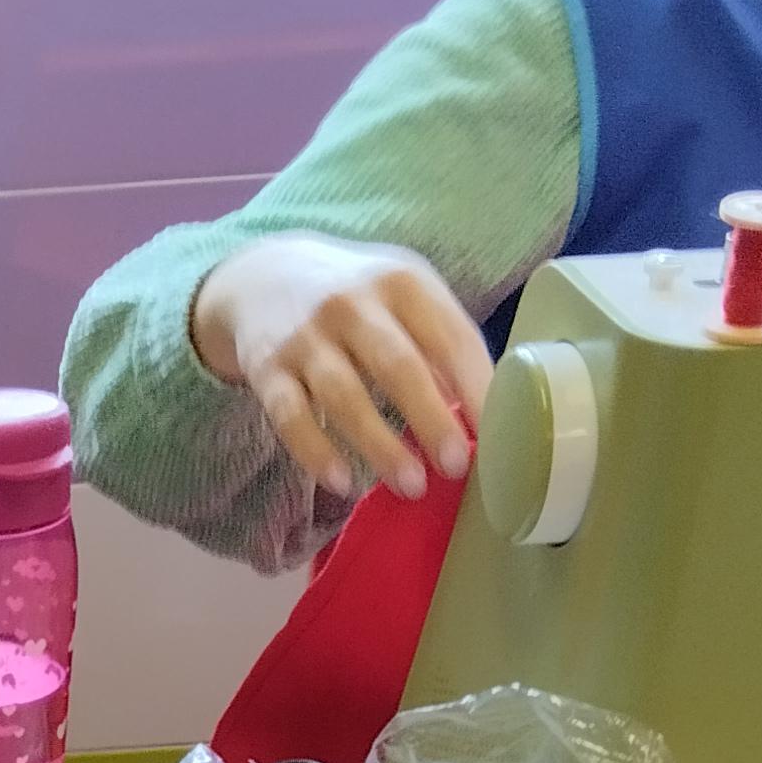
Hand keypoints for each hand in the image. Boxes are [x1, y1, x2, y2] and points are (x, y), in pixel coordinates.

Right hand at [190, 234, 494, 501]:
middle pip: (398, 366)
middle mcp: (352, 304)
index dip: (476, 387)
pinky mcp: (267, 369)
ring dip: (380, 445)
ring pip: (344, 395)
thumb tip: (480, 412)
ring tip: (412, 486)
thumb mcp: (403, 297)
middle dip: (431, 419)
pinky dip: (316, 452)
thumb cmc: (357, 298)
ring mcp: (305, 336)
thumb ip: (439, 342)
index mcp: (402, 283)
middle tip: (457, 466)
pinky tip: (342, 482)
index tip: (498, 435)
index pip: (449, 337)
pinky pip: (290, 416)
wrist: (263, 277)